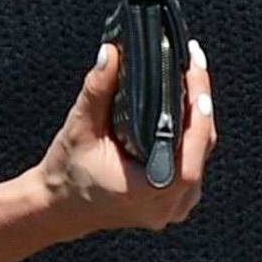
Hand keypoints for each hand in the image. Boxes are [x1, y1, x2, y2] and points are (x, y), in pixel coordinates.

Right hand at [38, 40, 213, 238]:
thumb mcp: (79, 129)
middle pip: (202, 147)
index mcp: (149, 192)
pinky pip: (194, 162)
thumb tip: (111, 54)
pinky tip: (187, 108)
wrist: (60, 207)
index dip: (199, 112)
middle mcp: (167, 204)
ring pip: (201, 154)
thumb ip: (96, 91)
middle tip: (193, 64)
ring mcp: (174, 206)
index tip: (195, 75)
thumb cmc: (68, 175)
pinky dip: (192, 135)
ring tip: (192, 79)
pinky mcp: (175, 201)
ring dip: (198, 117)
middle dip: (200, 103)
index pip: (193, 152)